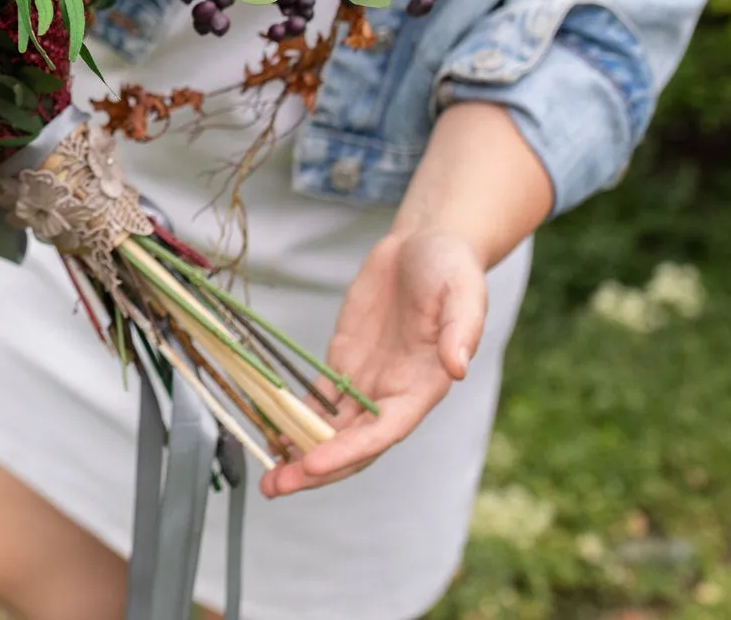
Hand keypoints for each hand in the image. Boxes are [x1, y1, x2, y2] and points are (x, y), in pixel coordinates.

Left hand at [260, 227, 487, 497]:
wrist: (425, 245)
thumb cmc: (450, 268)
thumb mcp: (463, 290)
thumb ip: (461, 330)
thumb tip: (458, 366)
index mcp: (421, 386)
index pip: (383, 432)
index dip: (349, 452)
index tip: (314, 465)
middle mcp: (392, 394)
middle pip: (351, 445)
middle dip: (315, 469)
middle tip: (276, 485)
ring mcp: (366, 382)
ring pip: (330, 431)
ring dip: (299, 455)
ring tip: (267, 475)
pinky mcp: (344, 363)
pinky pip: (317, 402)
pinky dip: (294, 421)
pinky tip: (270, 435)